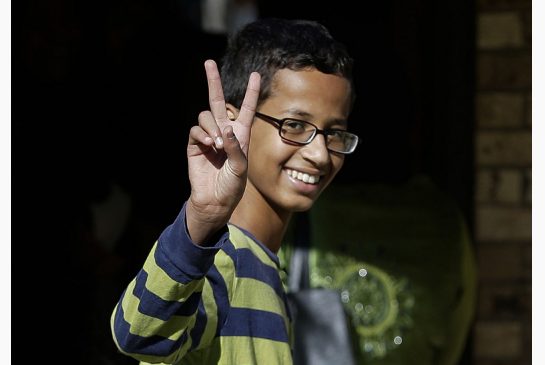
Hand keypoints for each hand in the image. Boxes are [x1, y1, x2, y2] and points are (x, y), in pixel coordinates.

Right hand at [186, 60, 259, 243]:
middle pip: (217, 101)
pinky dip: (202, 135)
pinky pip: (195, 129)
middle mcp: (224, 132)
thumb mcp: (241, 167)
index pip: (246, 109)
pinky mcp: (194, 145)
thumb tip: (224, 128)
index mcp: (241, 135)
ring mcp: (208, 137)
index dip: (250, 92)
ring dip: (212, 127)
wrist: (214, 201)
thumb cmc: (232, 186)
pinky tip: (208, 146)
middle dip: (213, 81)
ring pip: (206, 116)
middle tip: (208, 62)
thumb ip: (234, 147)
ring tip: (216, 145)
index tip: (255, 75)